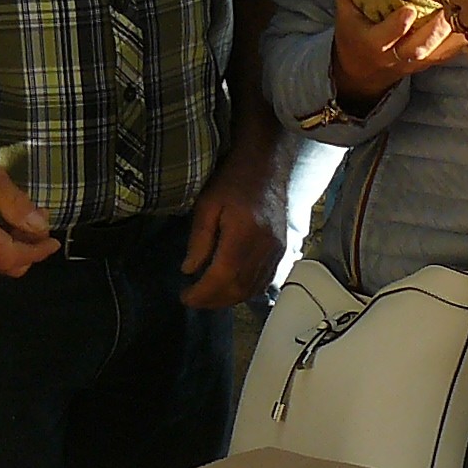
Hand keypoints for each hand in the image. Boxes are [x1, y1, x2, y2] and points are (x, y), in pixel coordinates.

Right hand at [0, 130, 57, 274]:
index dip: (38, 252)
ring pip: (0, 262)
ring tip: (28, 215)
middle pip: (9, 265)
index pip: (14, 257)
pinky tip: (9, 221)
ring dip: (19, 245)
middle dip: (31, 248)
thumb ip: (16, 204)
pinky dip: (5, 244)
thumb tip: (40, 228)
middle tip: (40, 218)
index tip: (55, 240)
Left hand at [180, 141, 287, 308]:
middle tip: (193, 299)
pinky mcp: (282, 251)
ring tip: (208, 297)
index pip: (223, 276)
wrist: (266, 167)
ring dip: (228, 299)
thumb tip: (189, 270)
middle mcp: (265, 247)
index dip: (203, 293)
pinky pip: (265, 281)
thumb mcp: (207, 205)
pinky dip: (246, 291)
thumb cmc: (233, 181)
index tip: (185, 297)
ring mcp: (277, 251)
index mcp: (244, 233)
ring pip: (253, 289)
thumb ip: (199, 239)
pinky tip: (230, 288)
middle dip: (213, 300)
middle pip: (239, 288)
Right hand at [326, 0, 465, 107]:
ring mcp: (416, 63)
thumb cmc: (354, 35)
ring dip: (455, 32)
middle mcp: (395, 57)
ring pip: (439, 52)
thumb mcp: (344, 10)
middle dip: (434, 31)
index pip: (384, 38)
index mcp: (372, 44)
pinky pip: (451, 52)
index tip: (409, 9)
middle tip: (449, 5)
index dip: (396, 27)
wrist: (364, 73)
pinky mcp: (432, 62)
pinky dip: (464, 35)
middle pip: (417, 50)